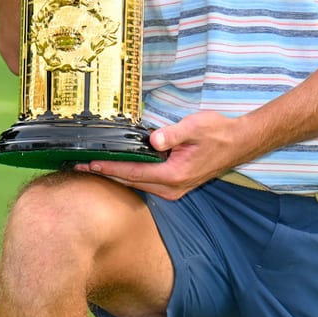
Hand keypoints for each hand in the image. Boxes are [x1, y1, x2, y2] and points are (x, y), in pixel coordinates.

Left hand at [76, 111, 253, 200]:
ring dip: (115, 176)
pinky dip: (128, 176)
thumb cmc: (218, 133)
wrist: (239, 143)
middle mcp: (172, 188)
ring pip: (136, 185)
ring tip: (91, 168)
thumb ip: (173, 134)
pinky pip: (145, 183)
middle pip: (130, 183)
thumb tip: (154, 139)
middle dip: (105, 174)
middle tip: (78, 167)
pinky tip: (115, 169)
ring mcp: (173, 190)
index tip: (89, 164)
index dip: (110, 169)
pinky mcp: (174, 185)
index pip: (133, 173)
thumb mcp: (195, 127)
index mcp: (174, 175)